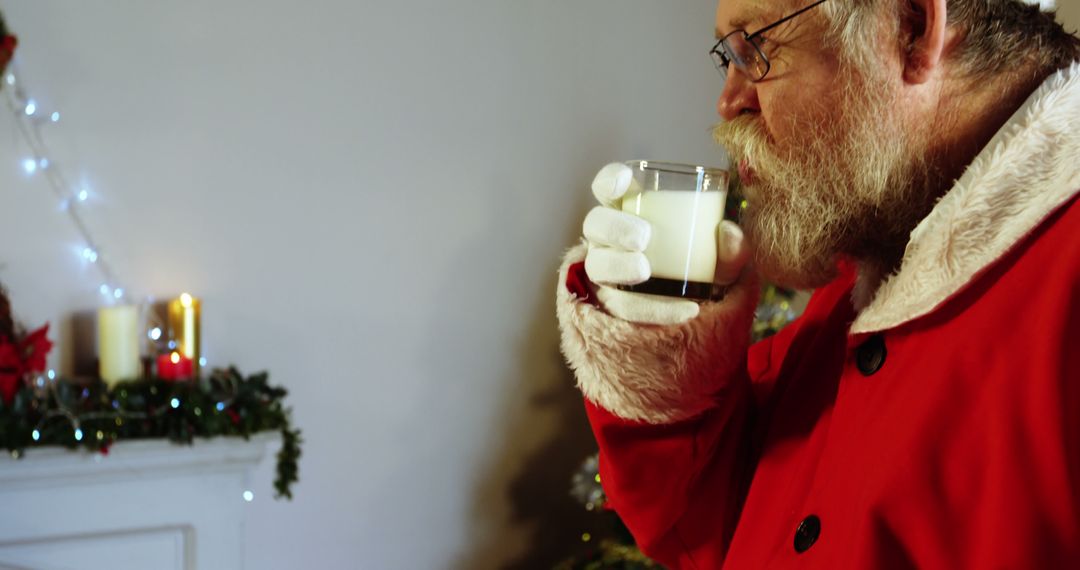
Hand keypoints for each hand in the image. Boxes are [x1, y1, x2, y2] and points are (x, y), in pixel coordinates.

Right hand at [582, 162, 749, 324]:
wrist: (699, 309)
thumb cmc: (702, 267)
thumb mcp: (722, 257)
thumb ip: (732, 247)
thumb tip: (728, 232)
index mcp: (629, 212)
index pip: (607, 189)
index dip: (609, 181)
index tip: (626, 179)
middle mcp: (609, 239)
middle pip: (596, 224)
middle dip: (614, 228)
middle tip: (642, 238)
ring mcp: (606, 271)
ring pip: (597, 265)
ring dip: (618, 266)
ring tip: (645, 271)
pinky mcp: (611, 305)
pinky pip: (622, 308)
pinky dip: (652, 309)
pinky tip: (684, 310)